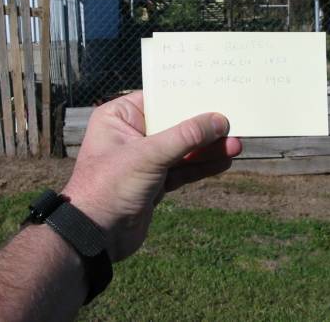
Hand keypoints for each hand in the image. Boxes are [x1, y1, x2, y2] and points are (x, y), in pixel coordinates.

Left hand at [62, 91, 241, 261]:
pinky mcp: (154, 182)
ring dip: (208, 148)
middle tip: (233, 122)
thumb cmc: (109, 187)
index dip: (186, 96)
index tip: (215, 91)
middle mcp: (131, 134)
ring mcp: (144, 160)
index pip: (159, 99)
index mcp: (119, 117)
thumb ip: (186, 137)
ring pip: (182, 149)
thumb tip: (219, 121)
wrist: (94, 238)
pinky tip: (223, 161)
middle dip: (204, 126)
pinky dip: (202, 166)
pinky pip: (183, 169)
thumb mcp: (149, 155)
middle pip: (175, 124)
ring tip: (236, 145)